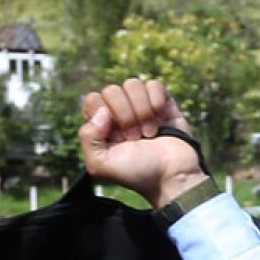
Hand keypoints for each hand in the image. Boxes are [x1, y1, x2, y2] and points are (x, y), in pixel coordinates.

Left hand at [80, 77, 208, 208]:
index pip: (92, 99)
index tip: (118, 138)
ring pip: (132, 84)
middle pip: (112, 90)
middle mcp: (119, 111)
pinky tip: (161, 119)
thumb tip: (102, 110)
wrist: (172, 176)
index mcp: (101, 124)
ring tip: (150, 132)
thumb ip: (88, 137)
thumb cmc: (137, 173)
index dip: (104, 116)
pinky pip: (154, 84)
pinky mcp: (163, 102)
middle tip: (135, 138)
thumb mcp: (100, 164)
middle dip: (125, 116)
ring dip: (142, 110)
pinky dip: (157, 101)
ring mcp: (141, 105)